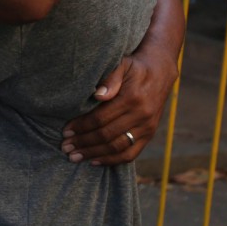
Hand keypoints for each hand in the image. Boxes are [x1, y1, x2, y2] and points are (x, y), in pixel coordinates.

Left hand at [60, 44, 176, 164]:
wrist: (160, 72)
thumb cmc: (134, 67)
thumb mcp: (122, 64)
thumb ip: (110, 78)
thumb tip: (98, 95)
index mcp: (132, 98)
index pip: (101, 118)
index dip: (81, 126)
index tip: (65, 131)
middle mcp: (141, 115)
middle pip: (107, 135)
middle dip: (83, 143)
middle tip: (65, 147)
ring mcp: (147, 128)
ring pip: (117, 148)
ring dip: (94, 154)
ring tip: (75, 156)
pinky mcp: (149, 135)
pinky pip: (131, 154)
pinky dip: (112, 160)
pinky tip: (94, 161)